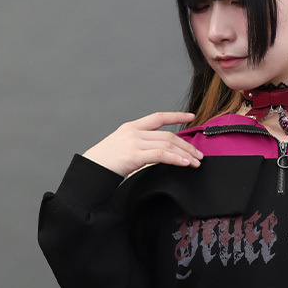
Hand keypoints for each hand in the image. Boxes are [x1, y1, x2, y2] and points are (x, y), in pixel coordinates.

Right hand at [82, 111, 202, 176]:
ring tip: (195, 162)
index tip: (191, 117)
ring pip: (168, 145)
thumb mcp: (122, 148)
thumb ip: (140, 146)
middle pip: (168, 135)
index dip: (176, 116)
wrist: (89, 171)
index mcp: (131, 127)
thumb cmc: (104, 163)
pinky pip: (161, 155)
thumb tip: (159, 153)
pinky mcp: (134, 155)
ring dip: (185, 154)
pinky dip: (176, 159)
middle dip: (187, 146)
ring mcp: (134, 142)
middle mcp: (134, 132)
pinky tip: (184, 163)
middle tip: (198, 155)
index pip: (158, 117)